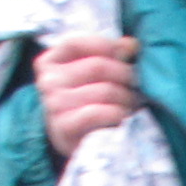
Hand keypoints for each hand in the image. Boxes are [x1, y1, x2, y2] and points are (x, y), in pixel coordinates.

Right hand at [37, 33, 140, 161]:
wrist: (76, 143)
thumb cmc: (89, 102)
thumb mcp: (94, 76)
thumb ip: (110, 55)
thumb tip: (132, 44)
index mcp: (50, 61)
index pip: (76, 42)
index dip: (108, 45)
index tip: (129, 54)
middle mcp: (47, 81)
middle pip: (98, 66)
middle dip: (127, 75)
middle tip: (138, 86)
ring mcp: (53, 104)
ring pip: (104, 91)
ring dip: (128, 98)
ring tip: (134, 104)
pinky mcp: (63, 127)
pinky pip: (98, 113)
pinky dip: (118, 114)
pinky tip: (123, 118)